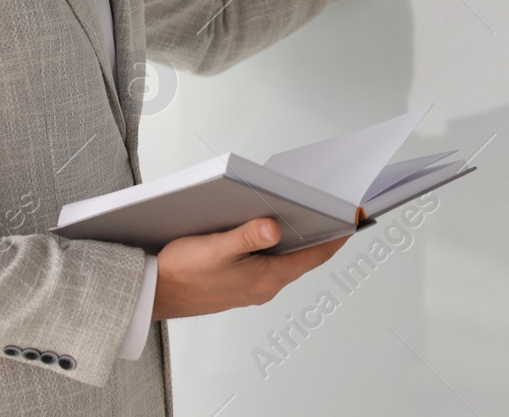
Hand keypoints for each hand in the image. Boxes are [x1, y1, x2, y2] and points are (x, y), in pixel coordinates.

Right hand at [150, 218, 349, 320]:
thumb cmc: (181, 274)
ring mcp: (251, 287)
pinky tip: (266, 228)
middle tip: (333, 212)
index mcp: (266, 278)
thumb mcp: (215, 248)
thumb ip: (246, 237)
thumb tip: (274, 227)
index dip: (335, 238)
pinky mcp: (238, 283)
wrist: (154, 295)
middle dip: (318, 234)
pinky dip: (273, 246)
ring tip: (305, 214)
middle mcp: (263, 286)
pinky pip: (266, 262)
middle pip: (302, 258)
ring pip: (283, 259)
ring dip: (294, 239)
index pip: (313, 257)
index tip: (353, 222)